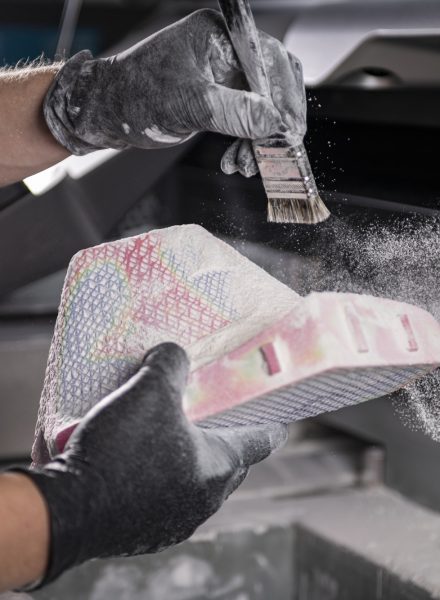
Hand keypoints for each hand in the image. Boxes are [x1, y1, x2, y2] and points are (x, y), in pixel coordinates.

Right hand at [15, 343, 287, 587]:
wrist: (68, 511)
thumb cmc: (118, 451)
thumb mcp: (147, 391)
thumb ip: (169, 364)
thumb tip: (173, 353)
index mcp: (216, 466)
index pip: (260, 442)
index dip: (272, 425)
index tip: (282, 419)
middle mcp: (203, 500)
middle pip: (230, 464)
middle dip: (228, 440)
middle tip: (218, 417)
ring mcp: (175, 521)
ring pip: (197, 484)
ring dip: (192, 460)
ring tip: (173, 435)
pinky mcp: (147, 533)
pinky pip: (168, 499)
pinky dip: (165, 479)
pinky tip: (141, 462)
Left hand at [44, 9, 285, 155]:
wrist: (109, 112)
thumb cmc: (135, 95)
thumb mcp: (187, 104)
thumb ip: (233, 111)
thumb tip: (273, 122)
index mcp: (220, 37)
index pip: (271, 61)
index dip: (285, 99)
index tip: (289, 132)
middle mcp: (225, 54)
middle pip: (272, 86)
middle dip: (273, 125)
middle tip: (273, 153)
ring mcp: (222, 78)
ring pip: (261, 109)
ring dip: (258, 141)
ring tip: (244, 165)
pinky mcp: (217, 100)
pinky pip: (245, 122)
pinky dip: (244, 144)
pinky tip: (235, 162)